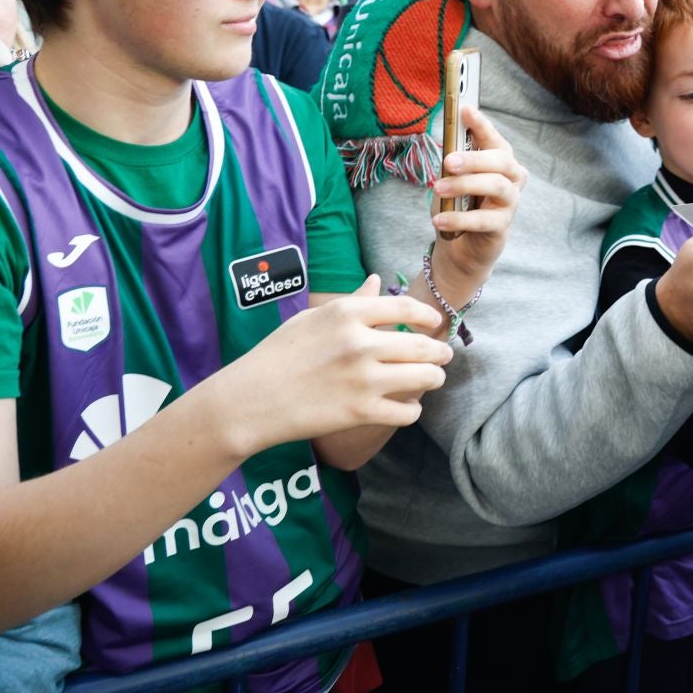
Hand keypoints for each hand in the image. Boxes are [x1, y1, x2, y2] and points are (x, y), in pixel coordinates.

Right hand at [216, 277, 450, 456]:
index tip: (435, 323)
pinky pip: (408, 412)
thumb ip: (352, 301)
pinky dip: (413, 410)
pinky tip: (407, 406)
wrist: (249, 400)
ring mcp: (363, 378)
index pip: (406, 306)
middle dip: (440, 352)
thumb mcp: (311, 318)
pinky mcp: (361, 412)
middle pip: (423, 345)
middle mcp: (360, 343)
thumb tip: (376, 280)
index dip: (429, 316)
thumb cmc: (277, 355)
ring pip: (425, 377)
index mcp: (346, 313)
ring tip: (431, 379)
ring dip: (434, 379)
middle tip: (444, 356)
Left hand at [428, 107, 528, 288]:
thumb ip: (454, 159)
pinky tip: (439, 219)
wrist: (460, 246)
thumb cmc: (458, 204)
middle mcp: (511, 179)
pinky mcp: (501, 227)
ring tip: (437, 189)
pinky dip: (459, 219)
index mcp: (499, 161)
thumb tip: (447, 137)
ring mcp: (509, 203)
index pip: (495, 140)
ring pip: (496, 186)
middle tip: (448, 161)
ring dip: (464, 185)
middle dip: (475, 158)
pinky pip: (484, 220)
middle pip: (502, 161)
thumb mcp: (452, 178)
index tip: (465, 110)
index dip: (482, 125)